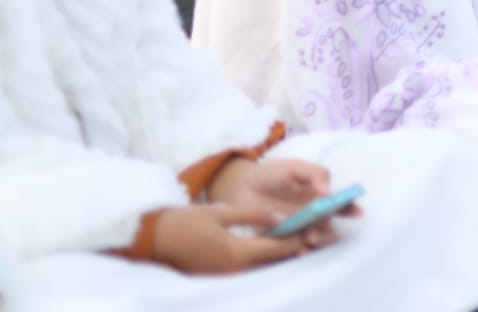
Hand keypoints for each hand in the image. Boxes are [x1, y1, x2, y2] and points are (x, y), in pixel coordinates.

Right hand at [149, 204, 308, 273]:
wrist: (153, 240)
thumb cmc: (186, 221)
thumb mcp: (221, 212)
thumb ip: (253, 216)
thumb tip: (281, 219)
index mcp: (236, 252)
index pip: (276, 249)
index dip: (296, 240)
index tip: (312, 230)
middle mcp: (233, 270)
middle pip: (271, 264)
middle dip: (291, 252)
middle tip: (309, 238)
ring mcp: (224, 277)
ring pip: (260, 270)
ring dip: (277, 259)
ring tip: (293, 244)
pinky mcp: (217, 278)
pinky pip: (246, 272)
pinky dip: (260, 263)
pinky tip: (267, 252)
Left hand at [208, 157, 344, 250]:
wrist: (243, 186)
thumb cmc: (273, 174)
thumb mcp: (295, 167)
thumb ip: (315, 174)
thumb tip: (328, 192)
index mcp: (321, 197)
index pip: (342, 205)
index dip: (352, 209)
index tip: (357, 212)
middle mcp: (314, 215)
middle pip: (330, 229)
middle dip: (327, 233)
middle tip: (314, 232)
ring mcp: (300, 228)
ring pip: (317, 241)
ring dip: (317, 242)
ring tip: (307, 239)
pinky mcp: (284, 239)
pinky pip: (296, 249)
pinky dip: (300, 251)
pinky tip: (298, 250)